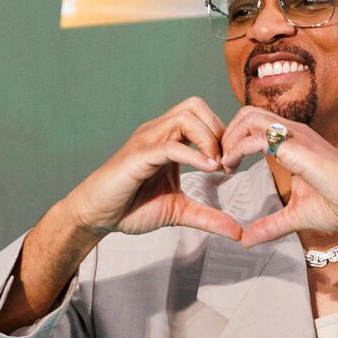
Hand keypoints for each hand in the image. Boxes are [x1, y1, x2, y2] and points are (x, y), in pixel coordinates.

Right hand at [60, 97, 241, 240]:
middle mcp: (158, 132)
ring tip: (217, 166)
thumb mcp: (180, 212)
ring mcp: (147, 141)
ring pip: (185, 117)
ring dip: (208, 139)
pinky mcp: (138, 156)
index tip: (232, 165)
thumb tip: (239, 232)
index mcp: (169, 139)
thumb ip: (209, 217)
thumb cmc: (133, 207)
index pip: (203, 116)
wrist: (98, 216)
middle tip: (227, 162)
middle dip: (219, 130)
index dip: (224, 135)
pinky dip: (193, 155)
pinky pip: (170, 145)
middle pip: (196, 105)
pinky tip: (208, 169)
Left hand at [221, 107, 337, 246]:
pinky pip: (258, 138)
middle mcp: (294, 132)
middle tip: (220, 163)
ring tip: (224, 165)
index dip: (235, 140)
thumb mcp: (295, 216)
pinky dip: (237, 149)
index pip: (255, 124)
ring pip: (249, 118)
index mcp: (294, 142)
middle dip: (227, 134)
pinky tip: (231, 167)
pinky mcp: (297, 148)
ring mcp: (296, 137)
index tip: (226, 166)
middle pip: (247, 113)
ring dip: (229, 139)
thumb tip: (246, 240)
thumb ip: (270, 225)